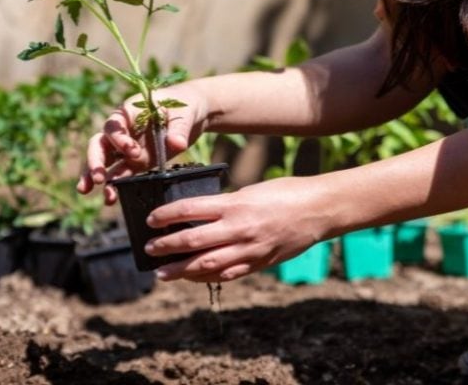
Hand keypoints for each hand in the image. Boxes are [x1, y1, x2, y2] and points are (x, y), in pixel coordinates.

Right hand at [77, 82, 210, 203]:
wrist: (193, 114)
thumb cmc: (185, 105)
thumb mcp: (185, 112)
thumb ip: (179, 129)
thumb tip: (177, 144)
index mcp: (130, 112)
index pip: (115, 125)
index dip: (118, 139)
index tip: (132, 151)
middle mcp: (124, 130)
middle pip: (100, 144)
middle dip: (95, 161)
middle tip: (98, 178)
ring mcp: (127, 148)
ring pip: (104, 162)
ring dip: (97, 177)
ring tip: (93, 193)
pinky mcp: (136, 163)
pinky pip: (120, 174)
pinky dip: (114, 186)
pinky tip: (111, 199)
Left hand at [143, 176, 330, 282]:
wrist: (319, 210)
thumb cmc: (284, 193)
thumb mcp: (249, 191)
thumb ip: (225, 204)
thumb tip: (198, 214)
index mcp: (234, 204)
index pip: (189, 209)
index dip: (166, 215)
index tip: (150, 220)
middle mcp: (238, 228)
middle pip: (193, 240)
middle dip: (167, 246)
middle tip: (148, 249)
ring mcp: (249, 249)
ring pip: (206, 263)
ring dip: (180, 269)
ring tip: (162, 273)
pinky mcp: (259, 262)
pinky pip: (227, 273)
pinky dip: (207, 276)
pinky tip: (193, 277)